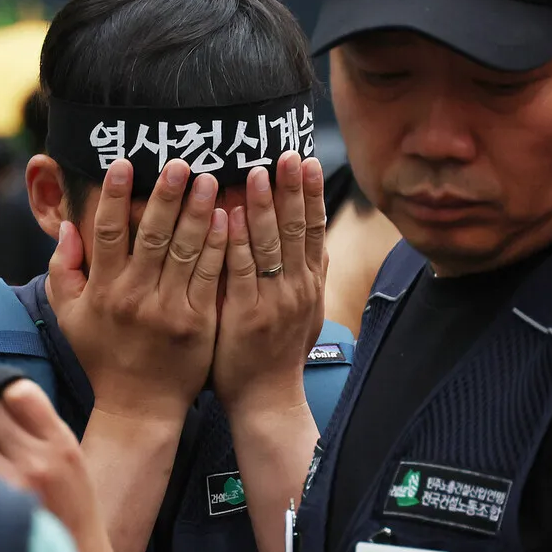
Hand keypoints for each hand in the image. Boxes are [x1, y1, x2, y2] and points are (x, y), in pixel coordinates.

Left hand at [0, 380, 115, 551]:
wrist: (77, 548)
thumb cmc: (71, 498)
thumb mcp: (71, 455)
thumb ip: (44, 427)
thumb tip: (6, 395)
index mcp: (62, 442)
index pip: (21, 392)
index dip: (7, 392)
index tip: (4, 401)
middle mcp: (38, 459)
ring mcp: (13, 483)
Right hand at [47, 159, 227, 421]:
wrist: (139, 407)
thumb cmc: (104, 357)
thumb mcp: (71, 317)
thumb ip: (63, 271)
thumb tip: (67, 228)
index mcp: (104, 290)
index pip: (108, 233)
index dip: (114, 196)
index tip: (123, 163)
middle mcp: (135, 296)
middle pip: (152, 235)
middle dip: (165, 194)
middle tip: (179, 160)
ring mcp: (170, 309)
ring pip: (186, 250)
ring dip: (198, 212)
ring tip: (209, 178)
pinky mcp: (199, 321)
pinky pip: (210, 276)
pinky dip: (218, 245)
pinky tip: (228, 218)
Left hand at [213, 151, 326, 415]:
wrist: (266, 398)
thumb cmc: (280, 353)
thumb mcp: (307, 313)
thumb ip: (313, 277)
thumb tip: (322, 244)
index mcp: (308, 283)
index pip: (313, 229)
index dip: (311, 194)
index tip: (306, 160)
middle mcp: (295, 287)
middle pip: (295, 229)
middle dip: (292, 189)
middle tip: (286, 153)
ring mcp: (271, 301)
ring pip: (269, 246)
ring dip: (264, 208)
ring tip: (257, 173)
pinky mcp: (244, 315)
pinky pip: (240, 272)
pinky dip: (236, 242)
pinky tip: (229, 215)